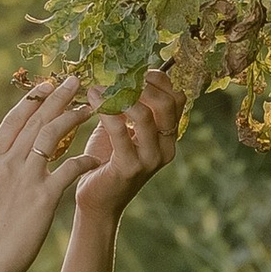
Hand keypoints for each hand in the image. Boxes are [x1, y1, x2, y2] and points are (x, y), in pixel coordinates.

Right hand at [0, 77, 101, 271]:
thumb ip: (0, 167)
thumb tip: (12, 150)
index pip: (13, 120)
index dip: (32, 99)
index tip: (48, 84)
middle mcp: (5, 163)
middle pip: (35, 120)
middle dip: (57, 97)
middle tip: (75, 80)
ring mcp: (23, 178)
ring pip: (51, 135)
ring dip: (73, 117)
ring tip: (91, 108)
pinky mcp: (42, 197)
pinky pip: (68, 169)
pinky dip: (83, 160)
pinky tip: (95, 158)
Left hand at [68, 70, 182, 230]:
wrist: (96, 202)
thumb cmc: (105, 161)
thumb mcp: (121, 130)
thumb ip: (127, 107)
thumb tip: (121, 75)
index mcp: (167, 137)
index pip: (177, 99)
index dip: (159, 80)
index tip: (136, 70)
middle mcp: (165, 148)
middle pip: (167, 104)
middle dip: (143, 85)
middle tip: (119, 77)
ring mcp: (150, 159)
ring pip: (145, 115)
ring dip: (120, 95)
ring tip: (100, 87)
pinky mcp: (129, 168)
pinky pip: (119, 131)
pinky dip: (106, 110)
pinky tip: (93, 99)